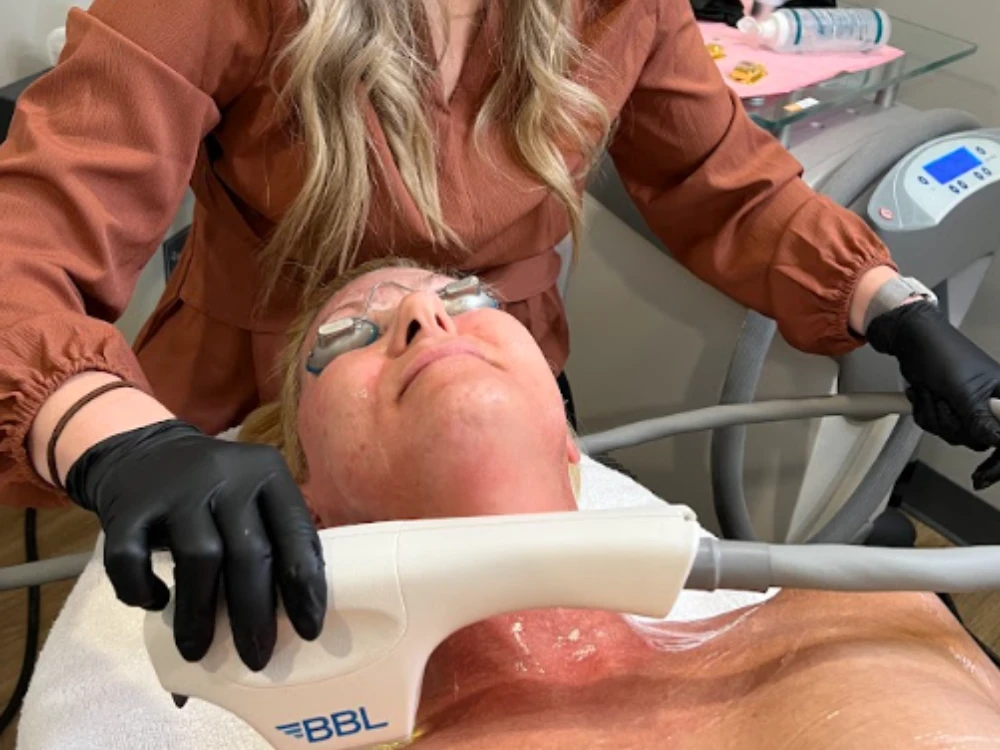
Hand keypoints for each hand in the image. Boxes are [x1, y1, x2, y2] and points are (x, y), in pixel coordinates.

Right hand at [65, 420, 325, 670]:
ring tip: (199, 651)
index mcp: (268, 475)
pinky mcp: (130, 506)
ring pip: (197, 557)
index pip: (296, 535)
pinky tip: (155, 603)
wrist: (146, 452)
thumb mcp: (256, 497)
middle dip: (254, 614)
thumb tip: (298, 622)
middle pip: (249, 553)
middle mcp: (227, 477)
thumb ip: (276, 541)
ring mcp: (177, 489)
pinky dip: (141, 588)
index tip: (309, 632)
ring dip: (199, 613)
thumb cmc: (218, 492)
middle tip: (257, 658)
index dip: (305, 587)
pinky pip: (132, 557)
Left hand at [867, 301, 999, 489]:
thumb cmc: (941, 352)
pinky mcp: (948, 409)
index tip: (984, 476)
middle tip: (947, 400)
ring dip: (936, 414)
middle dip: (954, 422)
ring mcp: (967, 408)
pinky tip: (927, 393)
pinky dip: (926, 412)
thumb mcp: (962, 390)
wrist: (911, 342)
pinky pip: (936, 426)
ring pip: (953, 435)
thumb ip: (980, 419)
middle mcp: (991, 405)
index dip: (998, 463)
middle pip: (976, 440)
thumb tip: (995, 441)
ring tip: (936, 391)